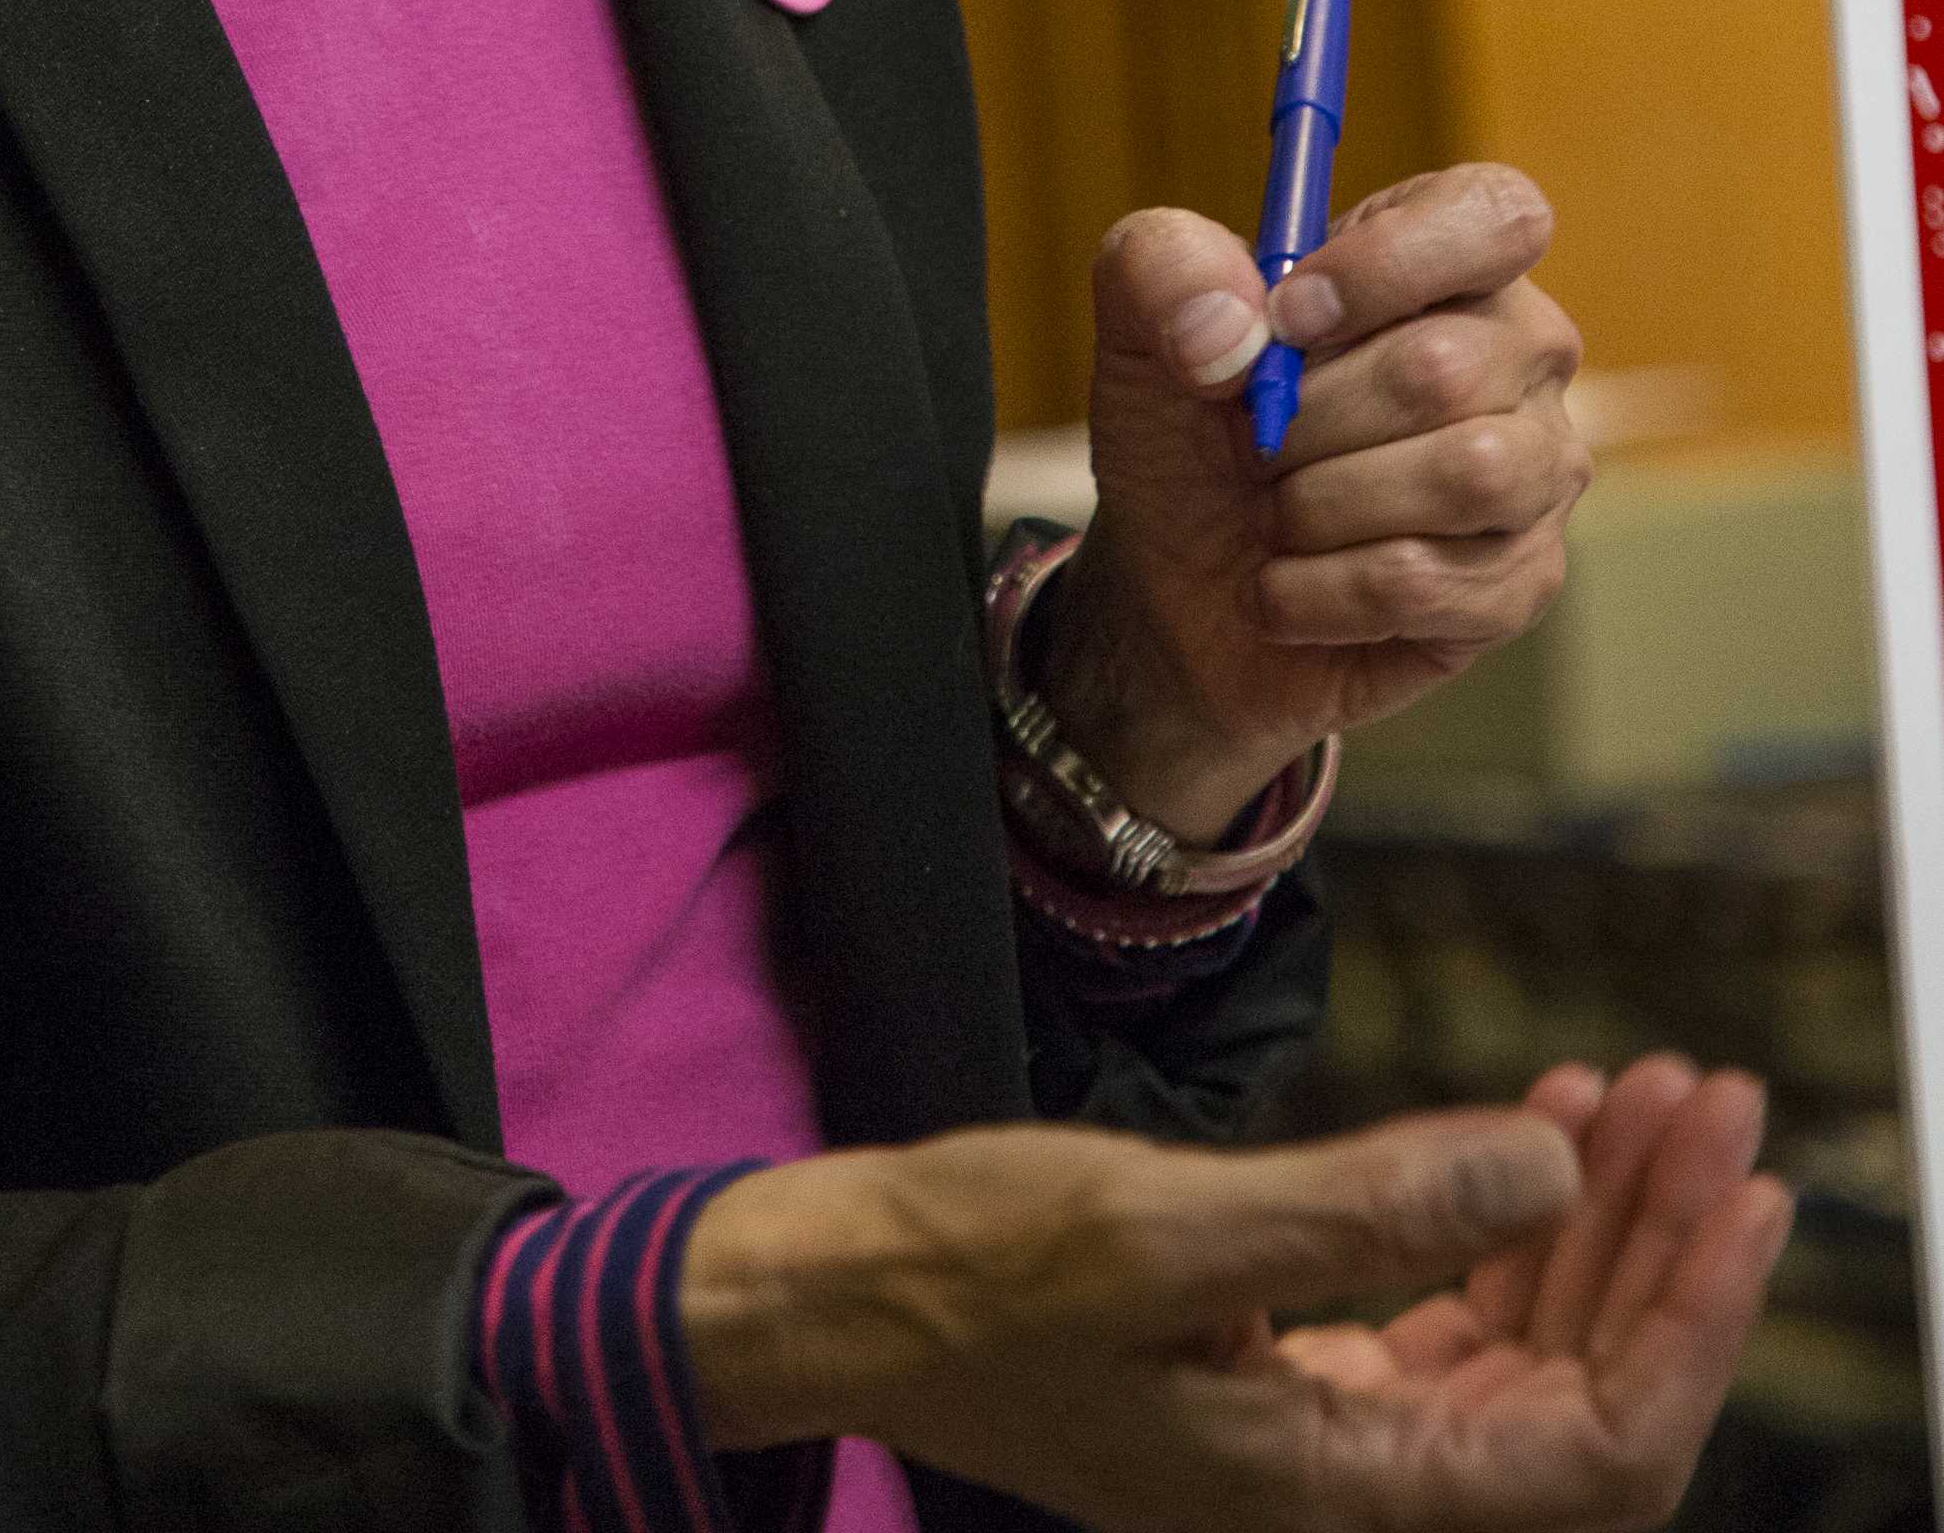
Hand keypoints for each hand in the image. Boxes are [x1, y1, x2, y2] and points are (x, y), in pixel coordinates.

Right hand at [677, 1056, 1788, 1532]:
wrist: (841, 1291)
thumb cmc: (972, 1271)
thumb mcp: (1166, 1228)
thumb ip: (1366, 1207)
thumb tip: (1548, 1164)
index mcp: (1335, 1493)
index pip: (1590, 1450)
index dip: (1685, 1324)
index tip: (1738, 1188)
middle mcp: (1350, 1488)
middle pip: (1576, 1392)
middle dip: (1656, 1245)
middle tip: (1705, 1097)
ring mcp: (1322, 1433)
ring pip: (1522, 1345)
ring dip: (1592, 1219)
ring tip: (1637, 1087)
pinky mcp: (1287, 1368)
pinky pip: (1447, 1314)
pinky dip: (1503, 1217)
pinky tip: (1531, 1120)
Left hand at [1034, 166, 1587, 839]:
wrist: (1180, 581)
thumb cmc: (1192, 429)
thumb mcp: (1141, 322)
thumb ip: (1164, 266)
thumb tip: (1237, 319)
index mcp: (1446, 255)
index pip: (1498, 216)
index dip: (1388, 264)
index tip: (1286, 317)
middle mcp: (1519, 351)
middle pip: (1446, 368)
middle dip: (1303, 419)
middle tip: (1248, 443)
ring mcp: (1539, 470)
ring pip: (1465, 477)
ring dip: (1317, 505)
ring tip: (1272, 513)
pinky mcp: (1521, 583)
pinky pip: (1428, 582)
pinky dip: (1319, 592)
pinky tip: (1287, 586)